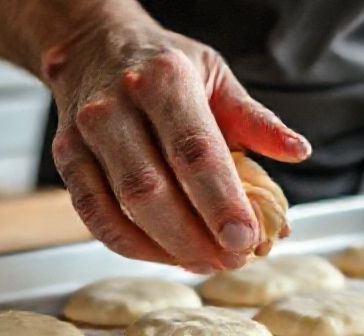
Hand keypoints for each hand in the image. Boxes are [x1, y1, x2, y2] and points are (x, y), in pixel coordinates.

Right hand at [42, 17, 310, 272]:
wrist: (93, 44)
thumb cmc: (165, 66)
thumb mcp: (217, 77)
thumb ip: (256, 120)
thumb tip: (298, 151)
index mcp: (165, 79)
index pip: (195, 151)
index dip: (221, 202)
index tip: (247, 239)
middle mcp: (117, 105)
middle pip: (152, 188)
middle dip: (195, 236)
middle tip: (232, 260)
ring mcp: (84, 134)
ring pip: (121, 208)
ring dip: (167, 247)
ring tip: (206, 263)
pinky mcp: (66, 159)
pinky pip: (94, 216)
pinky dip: (133, 246)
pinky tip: (167, 255)